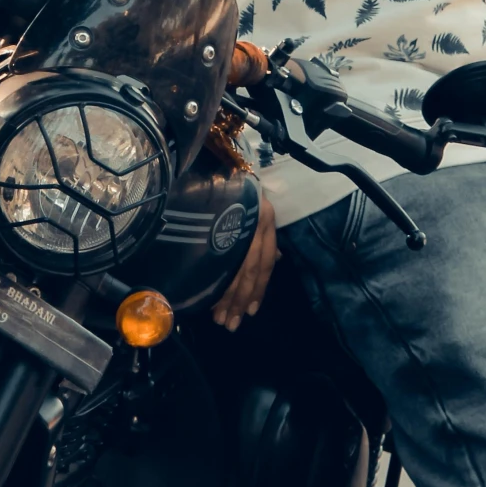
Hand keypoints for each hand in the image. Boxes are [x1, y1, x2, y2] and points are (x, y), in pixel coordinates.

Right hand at [212, 194, 278, 331]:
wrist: (213, 162)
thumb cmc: (233, 189)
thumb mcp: (252, 211)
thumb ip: (262, 238)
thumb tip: (277, 259)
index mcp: (264, 220)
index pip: (264, 264)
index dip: (258, 290)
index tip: (250, 312)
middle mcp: (253, 223)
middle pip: (250, 271)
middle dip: (240, 300)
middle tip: (231, 324)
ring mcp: (234, 223)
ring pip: (234, 269)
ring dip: (227, 298)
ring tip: (220, 319)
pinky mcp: (216, 222)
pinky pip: (217, 259)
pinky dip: (215, 281)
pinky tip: (209, 299)